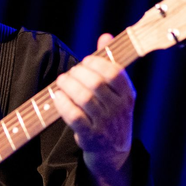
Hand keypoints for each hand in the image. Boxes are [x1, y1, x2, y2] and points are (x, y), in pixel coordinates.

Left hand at [53, 33, 134, 185]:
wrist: (112, 150)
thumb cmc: (111, 112)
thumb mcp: (117, 90)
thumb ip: (110, 62)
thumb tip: (105, 35)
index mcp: (128, 95)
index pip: (114, 73)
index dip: (96, 63)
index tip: (85, 62)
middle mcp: (119, 109)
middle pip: (96, 83)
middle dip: (78, 73)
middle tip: (69, 73)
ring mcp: (105, 124)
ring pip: (84, 98)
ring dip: (68, 86)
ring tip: (61, 81)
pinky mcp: (90, 136)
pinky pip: (73, 116)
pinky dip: (62, 103)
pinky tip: (57, 96)